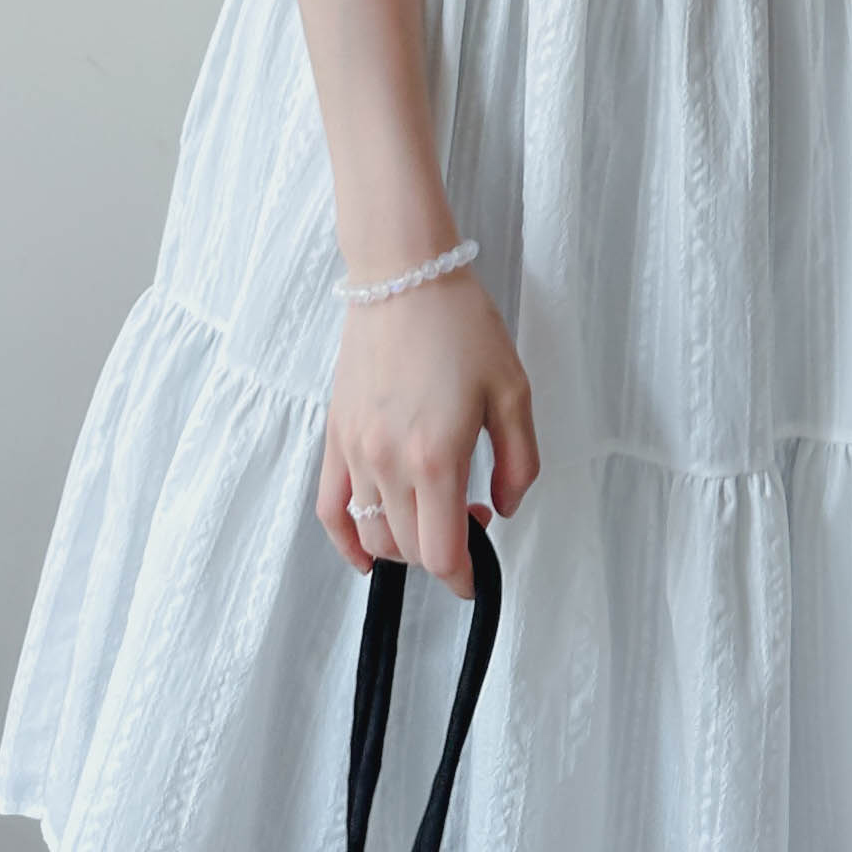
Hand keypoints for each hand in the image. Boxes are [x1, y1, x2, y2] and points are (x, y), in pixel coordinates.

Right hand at [317, 270, 538, 597]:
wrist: (403, 274)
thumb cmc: (460, 324)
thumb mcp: (513, 390)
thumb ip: (520, 461)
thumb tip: (504, 507)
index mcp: (436, 457)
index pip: (441, 553)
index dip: (463, 577)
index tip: (477, 575)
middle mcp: (389, 464)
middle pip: (410, 549)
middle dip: (444, 552)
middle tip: (471, 517)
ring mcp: (356, 452)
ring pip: (375, 534)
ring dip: (406, 544)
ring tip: (434, 514)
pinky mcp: (335, 436)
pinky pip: (331, 508)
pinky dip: (347, 540)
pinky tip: (366, 551)